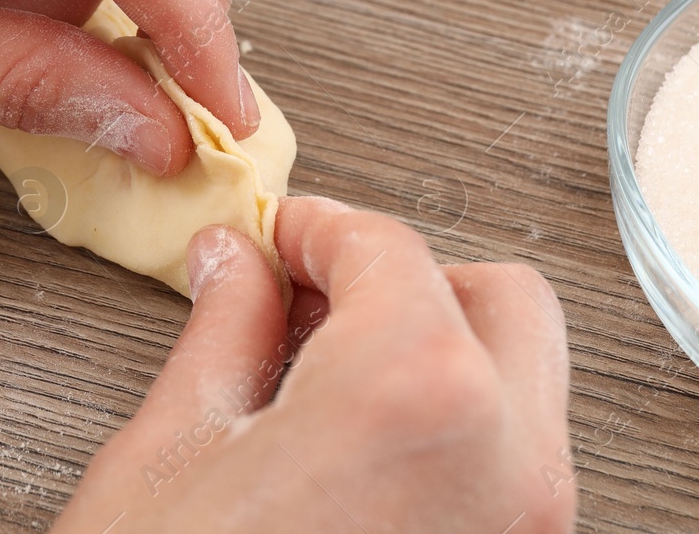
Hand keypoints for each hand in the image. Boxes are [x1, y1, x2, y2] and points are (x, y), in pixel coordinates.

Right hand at [53, 197, 575, 533]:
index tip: (284, 236)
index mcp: (416, 392)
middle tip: (314, 294)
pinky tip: (359, 450)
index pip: (392, 250)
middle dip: (409, 278)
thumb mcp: (175, 449)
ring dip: (441, 352)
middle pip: (499, 300)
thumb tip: (239, 266)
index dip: (324, 229)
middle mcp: (507, 461)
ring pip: (524, 387)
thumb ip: (226, 329)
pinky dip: (456, 431)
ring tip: (325, 379)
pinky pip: (515, 470)